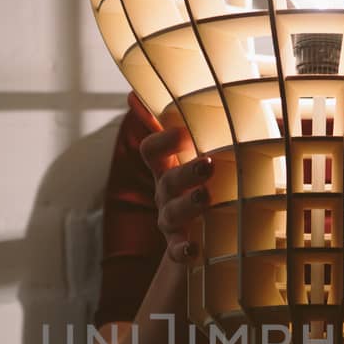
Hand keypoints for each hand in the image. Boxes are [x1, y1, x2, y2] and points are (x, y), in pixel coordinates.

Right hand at [130, 92, 212, 263]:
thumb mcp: (191, 157)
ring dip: (188, 204)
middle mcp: (166, 194)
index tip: (184, 131)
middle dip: (185, 172)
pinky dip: (182, 250)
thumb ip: (174, 125)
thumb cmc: (200, 188)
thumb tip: (136, 92)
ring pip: (172, 214)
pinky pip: (176, 252)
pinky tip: (194, 249)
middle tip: (207, 164)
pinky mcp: (181, 249)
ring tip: (206, 197)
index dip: (163, 140)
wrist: (200, 243)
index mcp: (169, 169)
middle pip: (167, 180)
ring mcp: (172, 222)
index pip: (153, 150)